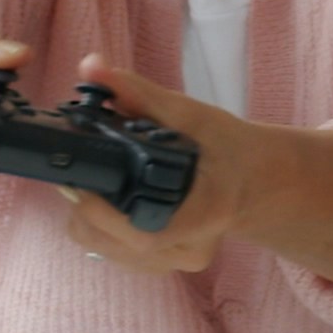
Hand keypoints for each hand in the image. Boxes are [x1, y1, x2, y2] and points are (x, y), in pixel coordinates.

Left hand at [53, 53, 252, 272]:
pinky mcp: (159, 266)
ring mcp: (174, 263)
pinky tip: (104, 200)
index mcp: (206, 215)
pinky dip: (97, 227)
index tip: (82, 181)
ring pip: (104, 250)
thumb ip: (139, 93)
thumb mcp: (191, 115)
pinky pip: (110, 253)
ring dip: (86, 217)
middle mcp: (189, 250)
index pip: (146, 233)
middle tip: (80, 170)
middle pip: (113, 243)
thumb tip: (91, 66)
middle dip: (84, 207)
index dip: (102, 213)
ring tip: (92, 181)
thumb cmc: (226, 148)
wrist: (252, 181)